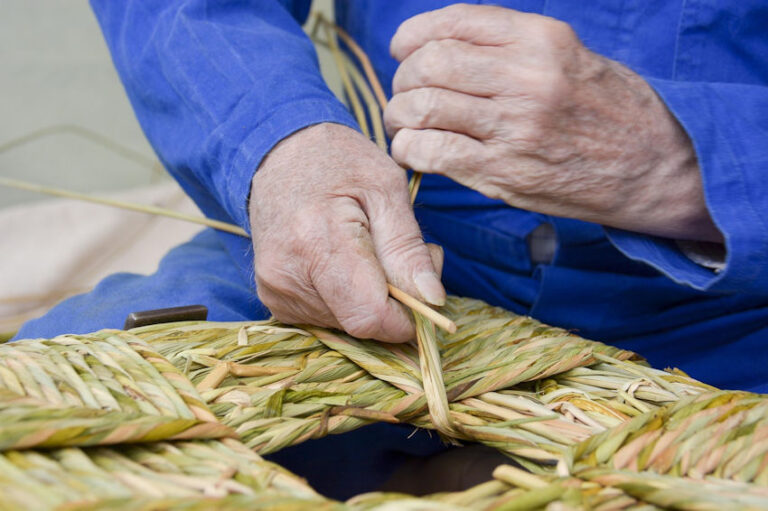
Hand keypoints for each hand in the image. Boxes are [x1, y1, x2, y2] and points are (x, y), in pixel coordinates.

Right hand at [249, 123, 444, 342]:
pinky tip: (345, 264)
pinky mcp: (273, 298)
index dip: (406, 318)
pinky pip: (326, 318)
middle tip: (398, 256)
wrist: (278, 153)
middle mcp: (286, 275)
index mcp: (317, 241)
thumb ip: (408, 248)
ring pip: (345, 325)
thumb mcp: (387, 189)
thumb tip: (433, 300)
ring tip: (369, 252)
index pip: (370, 316)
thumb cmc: (338, 161)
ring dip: (370, 300)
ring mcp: (275, 290)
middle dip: (393, 303)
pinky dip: (347, 299)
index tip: (423, 293)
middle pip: (359, 324)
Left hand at [385, 4, 721, 242]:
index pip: (454, 22)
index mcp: (541, 39)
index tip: (404, 49)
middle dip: (403, 78)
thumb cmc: (607, 109)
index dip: (413, 35)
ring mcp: (513, 128)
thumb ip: (509, 46)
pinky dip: (409, 148)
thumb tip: (440, 46)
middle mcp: (526, 78)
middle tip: (405, 93)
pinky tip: (414, 149)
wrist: (652, 166)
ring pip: (422, 107)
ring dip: (399, 115)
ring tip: (405, 123)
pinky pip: (432, 152)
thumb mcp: (568, 56)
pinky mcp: (503, 173)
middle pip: (430, 64)